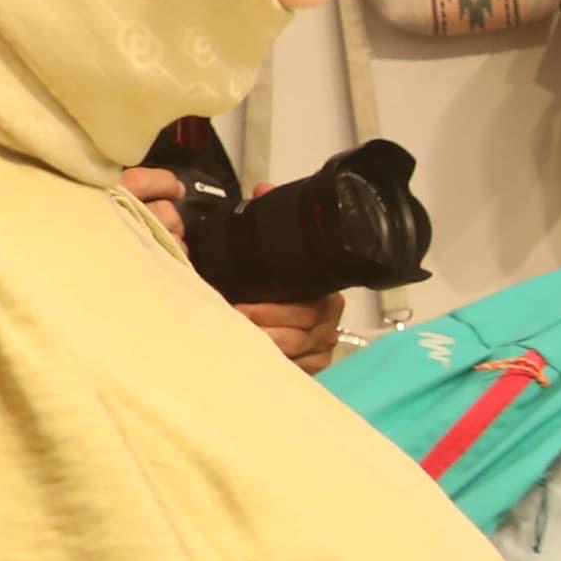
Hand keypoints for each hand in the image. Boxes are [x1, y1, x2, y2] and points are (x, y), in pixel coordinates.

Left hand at [121, 167, 345, 371]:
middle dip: (263, 325)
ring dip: (263, 346)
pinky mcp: (313, 369)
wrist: (272, 323)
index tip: (241, 306)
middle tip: (232, 319)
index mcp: (324, 293)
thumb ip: (267, 222)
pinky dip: (274, 366)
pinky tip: (248, 360)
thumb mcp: (270, 253)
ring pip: (296, 351)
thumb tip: (264, 190)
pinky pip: (298, 370)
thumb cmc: (273, 290)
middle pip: (301, 329)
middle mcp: (327, 322)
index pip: (307, 303)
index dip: (273, 308)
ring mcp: (322, 348)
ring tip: (234, 338)